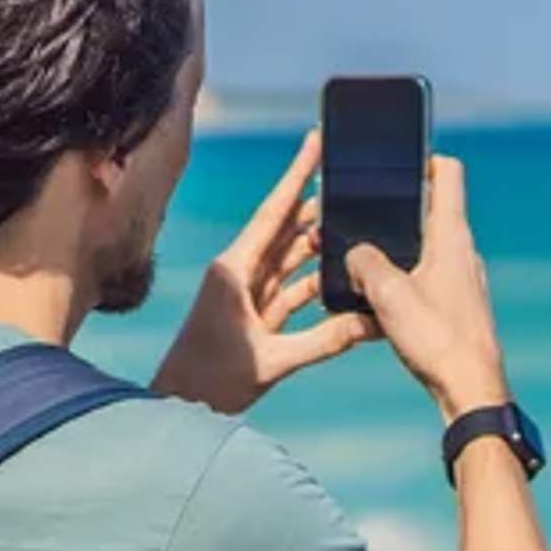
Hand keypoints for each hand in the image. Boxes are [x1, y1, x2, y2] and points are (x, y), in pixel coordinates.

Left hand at [148, 128, 377, 413]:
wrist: (179, 409)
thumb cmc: (210, 383)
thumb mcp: (272, 361)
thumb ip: (324, 341)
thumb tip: (371, 323)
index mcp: (234, 270)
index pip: (274, 213)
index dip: (297, 175)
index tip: (316, 140)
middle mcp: (239, 273)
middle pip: (285, 229)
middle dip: (317, 203)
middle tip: (350, 177)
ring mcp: (246, 294)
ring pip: (290, 258)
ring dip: (319, 243)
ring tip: (355, 220)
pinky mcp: (254, 316)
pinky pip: (291, 289)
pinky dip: (315, 283)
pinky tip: (341, 275)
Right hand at [344, 155, 509, 419]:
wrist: (471, 390)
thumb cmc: (438, 339)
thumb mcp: (387, 294)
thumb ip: (364, 262)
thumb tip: (355, 253)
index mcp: (451, 235)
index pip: (448, 173)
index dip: (422, 158)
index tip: (394, 163)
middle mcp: (462, 251)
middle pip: (430, 210)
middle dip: (395, 210)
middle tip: (360, 217)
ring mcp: (462, 279)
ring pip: (425, 247)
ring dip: (396, 249)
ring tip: (362, 263)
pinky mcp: (457, 305)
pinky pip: (426, 278)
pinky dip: (404, 279)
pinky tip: (379, 302)